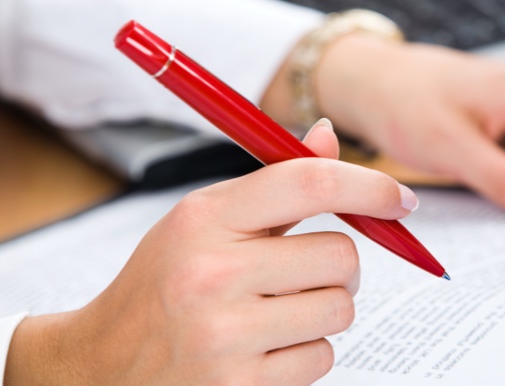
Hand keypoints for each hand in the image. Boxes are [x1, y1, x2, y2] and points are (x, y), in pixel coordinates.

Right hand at [3, 120, 418, 384]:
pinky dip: (307, 352)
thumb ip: (273, 183)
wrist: (104, 362)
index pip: (308, 183)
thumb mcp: (204, 219)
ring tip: (276, 311)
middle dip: (338, 265)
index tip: (400, 198)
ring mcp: (224, 336)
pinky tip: (265, 347)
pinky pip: (322, 359)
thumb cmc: (164, 280)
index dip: (368, 186)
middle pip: (340, 256)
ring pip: (339, 310)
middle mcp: (212, 275)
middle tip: (308, 271)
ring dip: (323, 310)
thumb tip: (328, 136)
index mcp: (204, 219)